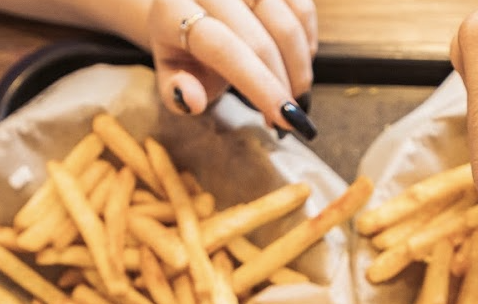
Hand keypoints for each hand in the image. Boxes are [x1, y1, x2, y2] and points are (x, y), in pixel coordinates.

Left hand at [145, 0, 317, 135]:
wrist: (189, 9)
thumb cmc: (184, 48)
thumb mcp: (170, 73)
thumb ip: (175, 91)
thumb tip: (191, 100)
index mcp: (173, 8)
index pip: (223, 48)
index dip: (259, 86)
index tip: (283, 118)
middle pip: (260, 41)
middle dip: (282, 86)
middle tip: (288, 118)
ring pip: (287, 25)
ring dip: (299, 69)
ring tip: (293, 94)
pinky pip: (303, 10)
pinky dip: (307, 44)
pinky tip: (296, 65)